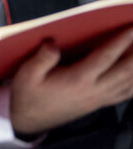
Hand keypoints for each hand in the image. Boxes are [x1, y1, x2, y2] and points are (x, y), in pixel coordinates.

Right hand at [10, 27, 132, 135]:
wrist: (28, 120)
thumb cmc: (28, 95)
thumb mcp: (27, 75)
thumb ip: (42, 58)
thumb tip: (53, 42)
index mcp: (78, 79)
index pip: (105, 57)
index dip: (120, 41)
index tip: (131, 28)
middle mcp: (93, 90)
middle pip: (124, 71)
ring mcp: (98, 99)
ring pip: (128, 84)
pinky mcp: (98, 104)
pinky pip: (124, 94)